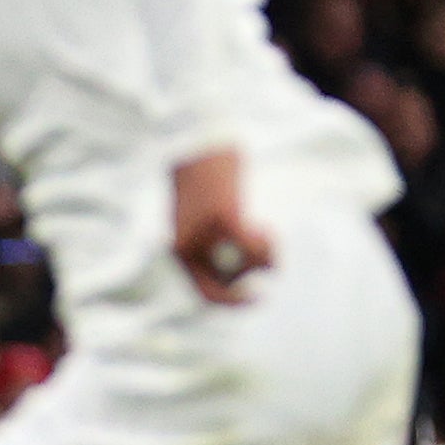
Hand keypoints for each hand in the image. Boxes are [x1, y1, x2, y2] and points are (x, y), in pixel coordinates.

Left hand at [170, 148, 271, 305]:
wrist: (193, 141)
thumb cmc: (202, 175)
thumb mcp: (202, 215)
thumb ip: (215, 241)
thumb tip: (248, 268)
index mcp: (179, 249)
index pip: (205, 294)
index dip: (232, 303)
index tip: (256, 297)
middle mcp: (187, 247)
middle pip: (229, 281)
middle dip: (251, 278)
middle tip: (264, 264)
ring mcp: (203, 233)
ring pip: (245, 264)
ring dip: (264, 254)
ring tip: (265, 230)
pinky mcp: (221, 216)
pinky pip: (250, 245)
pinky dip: (263, 243)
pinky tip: (265, 227)